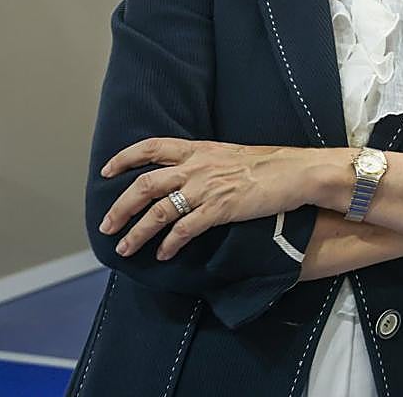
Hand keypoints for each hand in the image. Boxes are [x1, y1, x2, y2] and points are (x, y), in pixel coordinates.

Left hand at [97, 138, 322, 260]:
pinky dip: (169, 244)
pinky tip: (163, 254)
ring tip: (126, 248)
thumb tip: (192, 177)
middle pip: (145, 185)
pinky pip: (184, 229)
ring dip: (137, 233)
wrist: (296, 172)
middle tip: (106, 226)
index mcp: (200, 149)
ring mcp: (207, 188)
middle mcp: (197, 166)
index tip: (107, 171)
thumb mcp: (233, 155)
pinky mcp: (220, 209)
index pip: (152, 147)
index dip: (125, 158)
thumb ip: (208, 163)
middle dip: (120, 208)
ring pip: (158, 211)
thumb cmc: (271, 164)